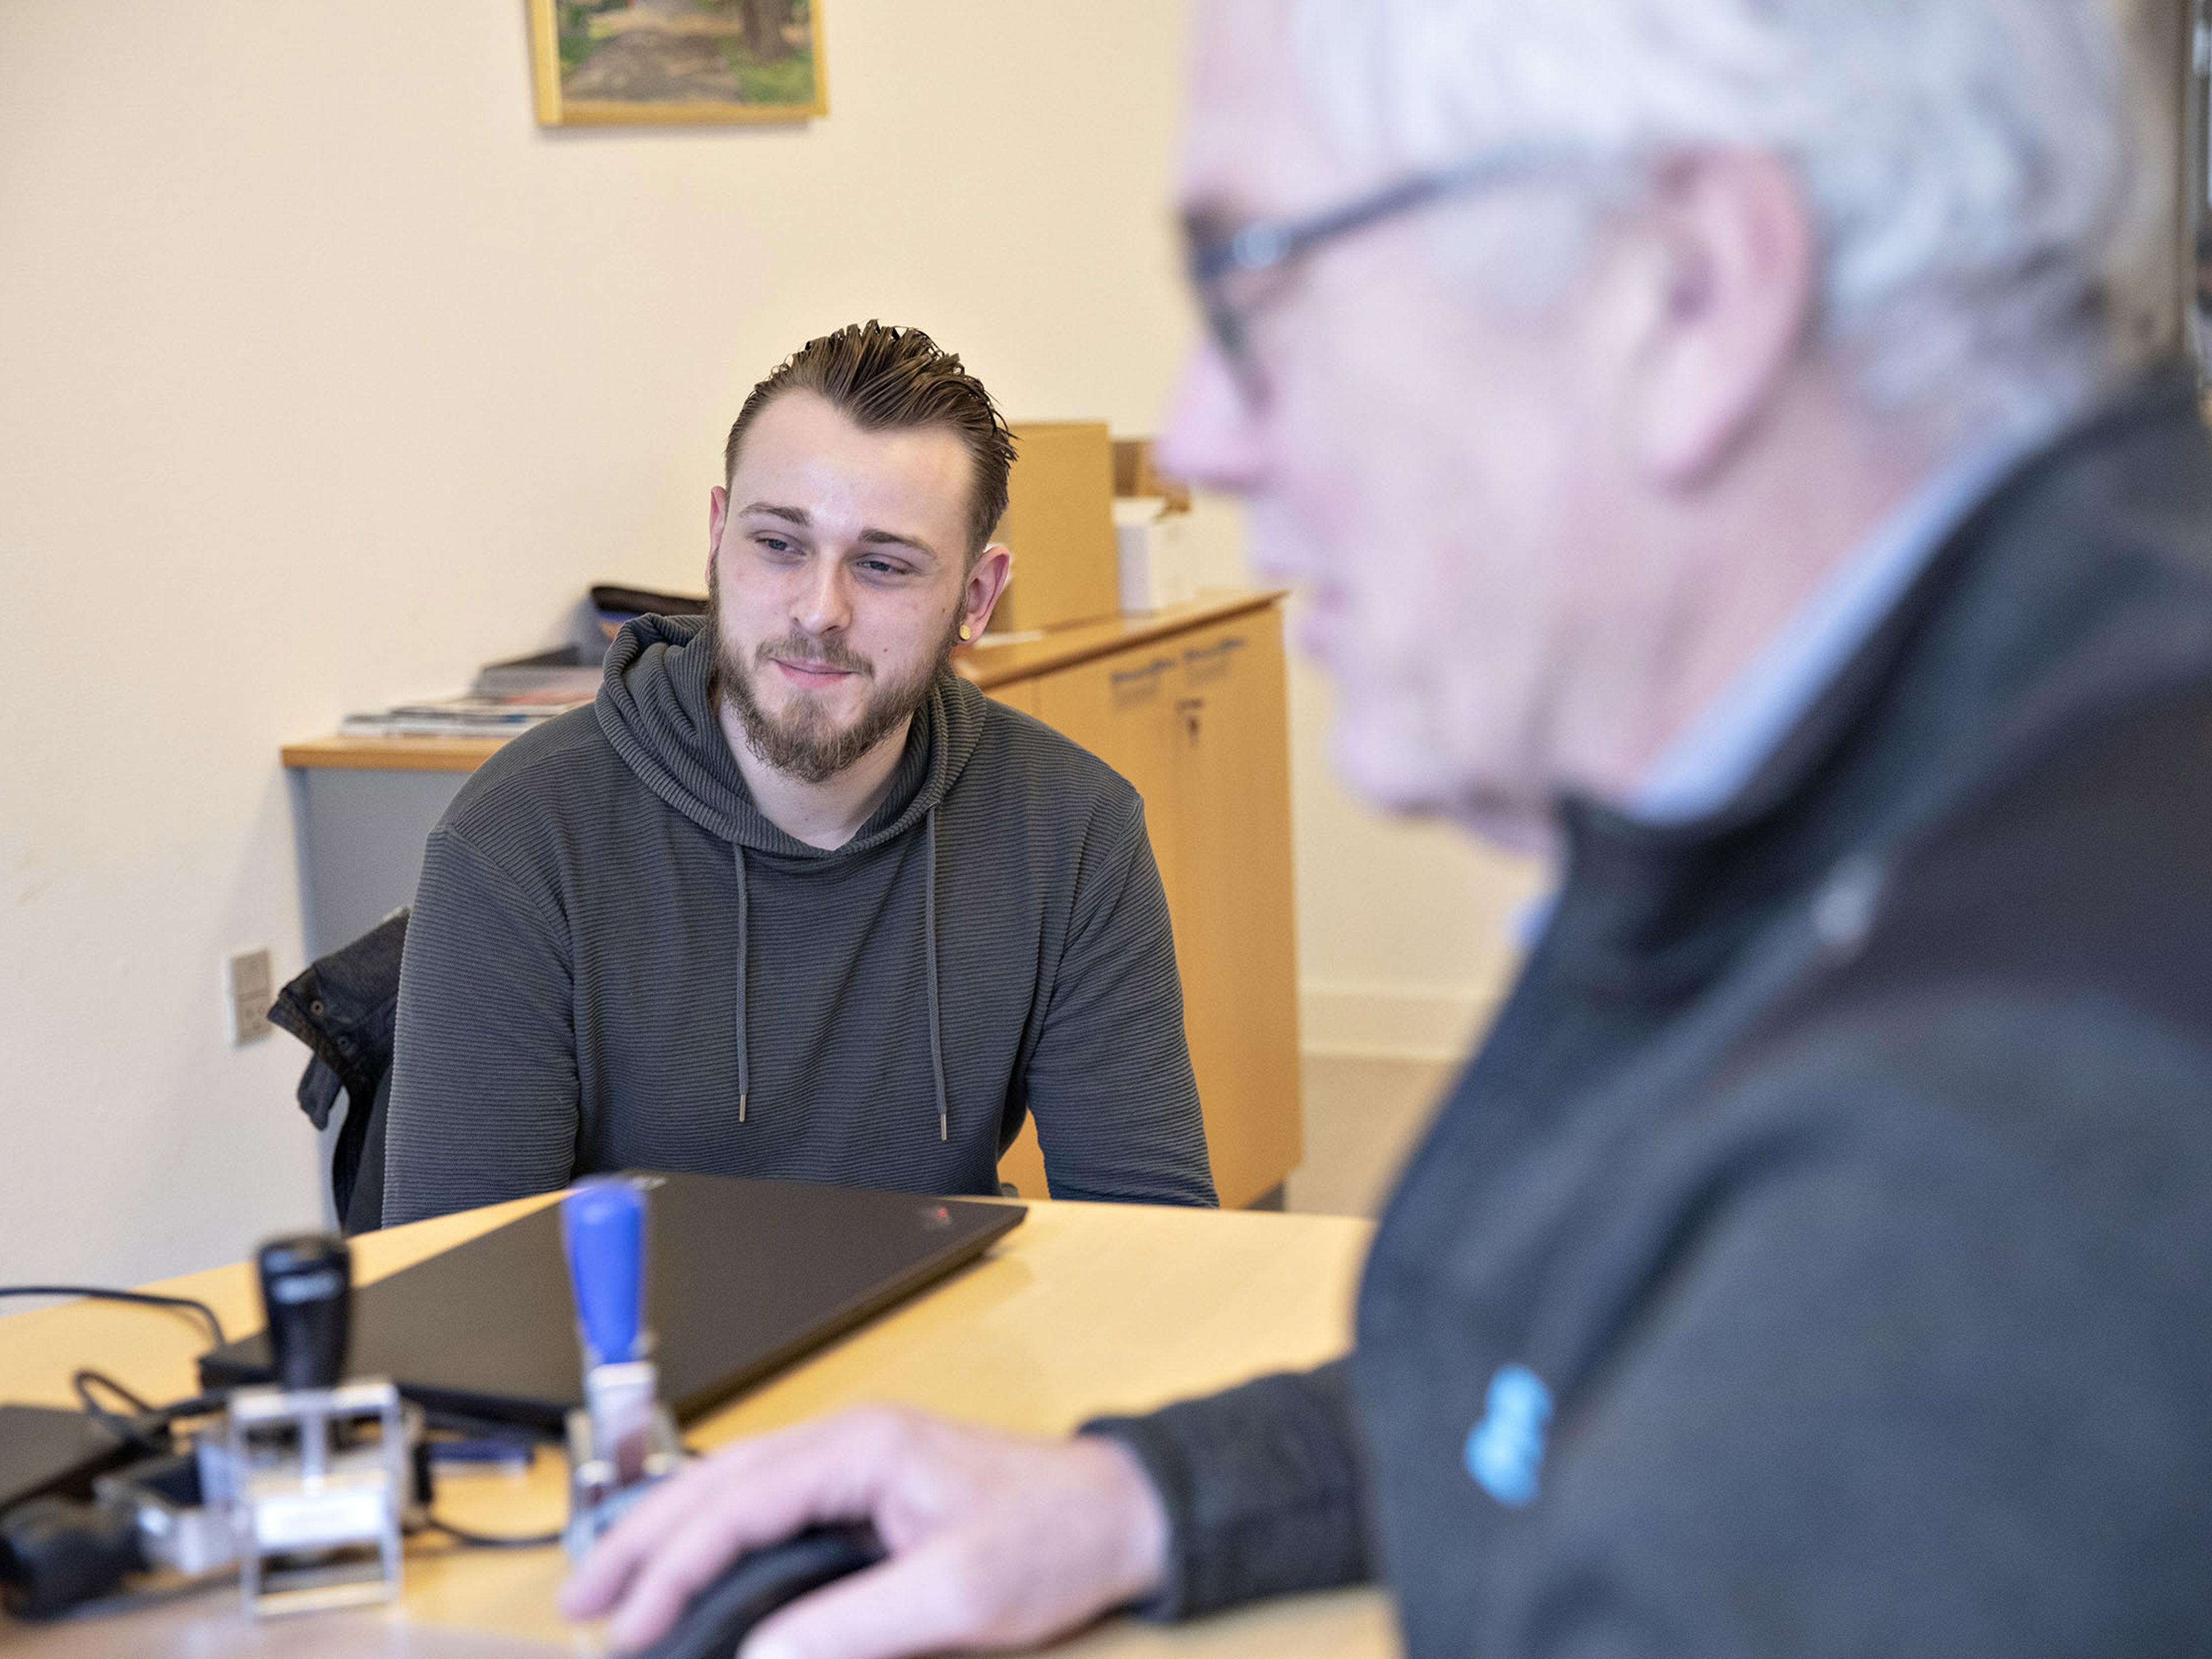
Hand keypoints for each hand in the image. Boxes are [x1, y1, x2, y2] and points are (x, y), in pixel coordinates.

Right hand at [559, 1405, 1171, 1658]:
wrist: (1122, 1516)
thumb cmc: (1057, 1536)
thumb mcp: (958, 1592)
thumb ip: (854, 1625)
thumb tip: (760, 1656)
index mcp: (861, 1447)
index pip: (736, 1504)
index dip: (671, 1566)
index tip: (626, 1625)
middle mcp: (849, 1442)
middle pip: (718, 1483)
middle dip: (643, 1539)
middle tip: (581, 1599)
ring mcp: (857, 1462)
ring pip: (735, 1490)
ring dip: (671, 1535)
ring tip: (613, 1587)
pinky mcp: (868, 1491)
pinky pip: (769, 1506)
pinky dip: (717, 1536)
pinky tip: (692, 1568)